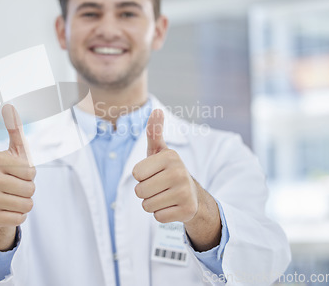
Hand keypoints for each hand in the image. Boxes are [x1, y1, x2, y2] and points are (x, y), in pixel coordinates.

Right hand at [0, 104, 35, 250]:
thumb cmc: (13, 171)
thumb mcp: (17, 150)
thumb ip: (15, 128)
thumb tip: (9, 105)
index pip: (30, 170)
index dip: (30, 173)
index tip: (19, 171)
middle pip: (30, 188)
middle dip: (29, 189)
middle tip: (17, 186)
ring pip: (27, 204)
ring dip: (25, 203)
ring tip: (14, 197)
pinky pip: (20, 218)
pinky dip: (19, 216)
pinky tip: (9, 210)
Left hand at [132, 109, 220, 250]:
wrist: (192, 194)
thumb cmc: (167, 170)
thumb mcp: (159, 152)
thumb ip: (154, 132)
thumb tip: (156, 110)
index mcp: (170, 157)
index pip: (136, 173)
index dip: (141, 176)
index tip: (154, 173)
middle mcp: (179, 172)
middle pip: (140, 191)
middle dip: (145, 192)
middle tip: (159, 187)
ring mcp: (185, 192)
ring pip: (147, 205)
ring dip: (152, 203)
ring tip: (165, 196)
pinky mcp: (187, 210)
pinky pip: (158, 217)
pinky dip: (162, 214)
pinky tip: (172, 206)